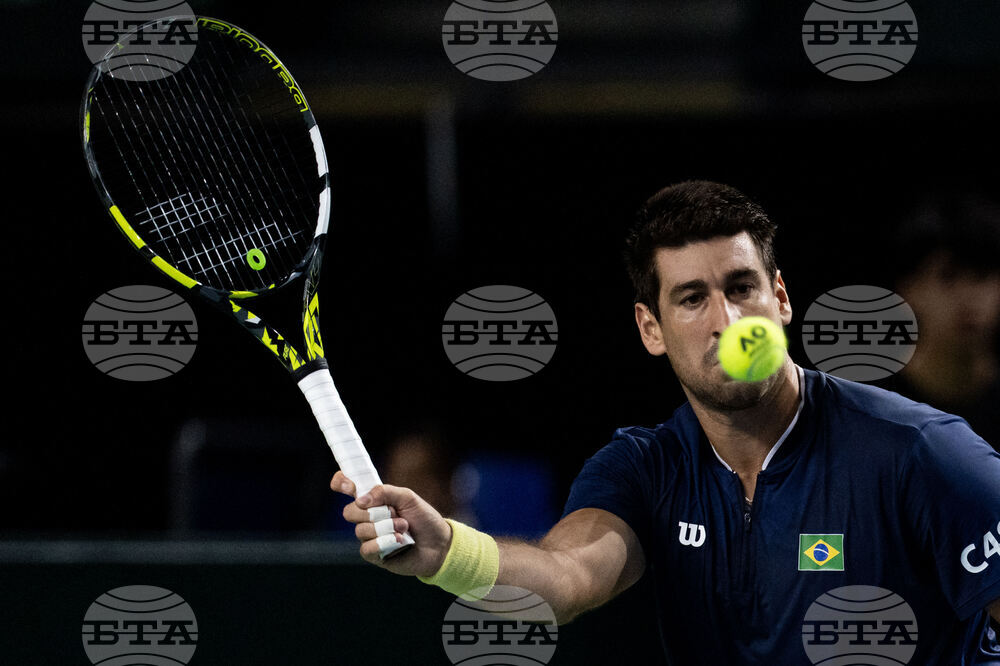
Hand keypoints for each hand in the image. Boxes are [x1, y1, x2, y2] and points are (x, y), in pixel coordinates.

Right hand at [331, 470, 452, 576]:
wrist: (439, 543)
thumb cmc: (424, 518)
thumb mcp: (408, 497)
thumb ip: (385, 492)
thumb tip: (360, 499)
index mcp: (373, 499)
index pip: (347, 487)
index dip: (341, 483)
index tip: (349, 487)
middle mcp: (367, 517)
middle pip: (349, 512)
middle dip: (372, 512)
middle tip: (394, 513)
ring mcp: (369, 537)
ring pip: (360, 530)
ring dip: (385, 528)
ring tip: (404, 527)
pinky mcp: (374, 555)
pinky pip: (366, 548)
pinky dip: (384, 543)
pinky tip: (400, 542)